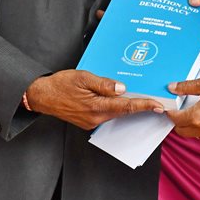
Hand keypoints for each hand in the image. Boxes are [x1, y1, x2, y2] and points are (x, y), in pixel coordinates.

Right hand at [25, 70, 163, 129]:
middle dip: (140, 105)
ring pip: (115, 113)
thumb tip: (121, 87)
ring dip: (128, 106)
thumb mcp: (83, 77)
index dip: (144, 105)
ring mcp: (91, 122)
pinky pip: (106, 114)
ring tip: (141, 97)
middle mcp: (95, 118)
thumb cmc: (60, 84)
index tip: (158, 105)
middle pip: (123, 111)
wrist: (41, 95)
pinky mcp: (88, 121)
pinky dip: (116, 107)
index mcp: (95, 106)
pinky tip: (119, 98)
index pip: (126, 106)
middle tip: (155, 100)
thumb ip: (103, 83)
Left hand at [166, 76, 199, 139]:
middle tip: (179, 109)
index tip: (170, 105)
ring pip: (192, 134)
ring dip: (188, 125)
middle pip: (181, 130)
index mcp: (197, 117)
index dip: (170, 111)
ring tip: (192, 110)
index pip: (175, 118)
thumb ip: (187, 87)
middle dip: (177, 120)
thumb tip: (173, 87)